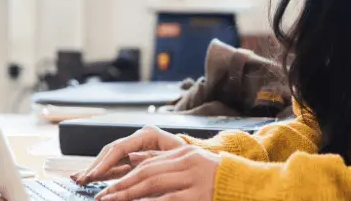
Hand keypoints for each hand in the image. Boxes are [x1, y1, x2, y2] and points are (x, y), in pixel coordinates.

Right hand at [73, 125, 187, 183]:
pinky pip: (115, 166)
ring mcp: (135, 148)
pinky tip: (89, 177)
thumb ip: (152, 162)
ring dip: (94, 169)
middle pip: (111, 152)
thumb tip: (132, 165)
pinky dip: (102, 172)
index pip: (121, 147)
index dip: (105, 162)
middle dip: (96, 166)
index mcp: (148, 134)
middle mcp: (138, 138)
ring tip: (78, 179)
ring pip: (110, 158)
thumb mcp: (173, 160)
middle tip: (81, 179)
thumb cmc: (191, 160)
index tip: (94, 175)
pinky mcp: (134, 159)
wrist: (199, 162)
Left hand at [94, 146, 219, 200]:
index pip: (148, 163)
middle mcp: (187, 161)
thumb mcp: (192, 167)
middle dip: (121, 185)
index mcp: (183, 153)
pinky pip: (168, 199)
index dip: (126, 175)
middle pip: (146, 172)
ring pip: (153, 184)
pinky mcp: (199, 195)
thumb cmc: (218, 180)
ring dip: (128, 194)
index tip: (107, 186)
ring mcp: (194, 178)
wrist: (247, 186)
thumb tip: (134, 162)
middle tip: (103, 196)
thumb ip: (167, 165)